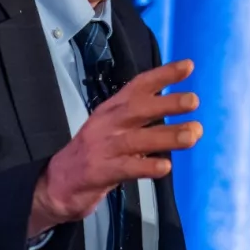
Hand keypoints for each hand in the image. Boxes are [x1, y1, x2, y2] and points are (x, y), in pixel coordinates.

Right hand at [27, 59, 201, 235]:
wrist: (55, 183)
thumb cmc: (93, 153)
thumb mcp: (113, 128)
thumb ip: (144, 123)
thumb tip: (189, 123)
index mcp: (111, 109)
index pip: (138, 86)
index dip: (162, 75)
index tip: (188, 66)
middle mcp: (107, 123)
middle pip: (137, 108)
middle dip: (166, 103)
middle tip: (193, 100)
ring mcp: (102, 147)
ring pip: (137, 139)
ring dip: (166, 136)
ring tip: (192, 135)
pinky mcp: (99, 172)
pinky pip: (126, 168)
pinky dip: (146, 167)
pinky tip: (165, 166)